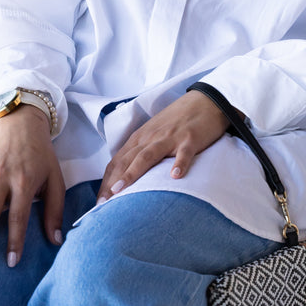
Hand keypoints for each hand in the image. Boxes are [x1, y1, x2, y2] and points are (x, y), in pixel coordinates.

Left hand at [97, 91, 229, 202]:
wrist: (205, 101)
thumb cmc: (178, 121)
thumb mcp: (155, 135)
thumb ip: (142, 152)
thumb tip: (127, 176)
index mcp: (140, 138)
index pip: (117, 161)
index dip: (106, 181)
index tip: (100, 202)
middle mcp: (150, 138)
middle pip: (127, 160)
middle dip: (112, 182)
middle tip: (103, 204)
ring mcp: (170, 138)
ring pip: (147, 156)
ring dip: (133, 173)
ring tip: (122, 191)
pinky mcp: (190, 139)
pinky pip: (183, 153)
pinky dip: (179, 164)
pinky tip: (175, 177)